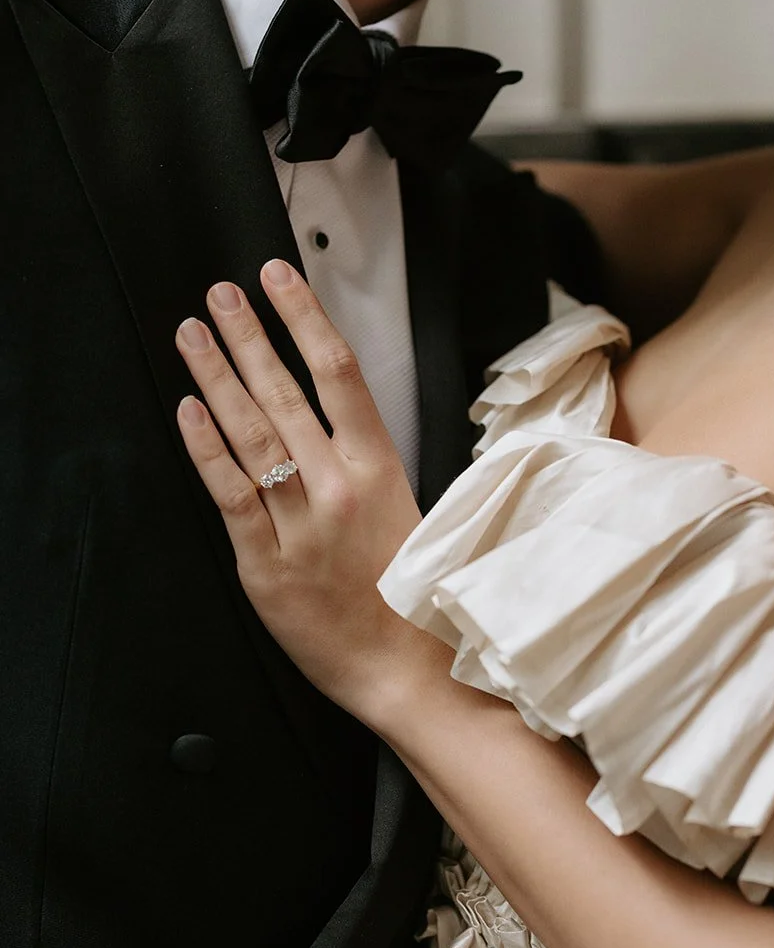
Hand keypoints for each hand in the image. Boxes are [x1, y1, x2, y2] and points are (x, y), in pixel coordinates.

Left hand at [175, 261, 430, 718]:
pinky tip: (188, 410)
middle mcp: (338, 485)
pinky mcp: (266, 561)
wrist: (406, 667)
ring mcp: (300, 522)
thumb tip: (327, 420)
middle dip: (247, 334)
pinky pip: (230, 493)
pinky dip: (206, 447)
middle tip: (220, 294)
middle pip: (285, 390)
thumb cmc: (411, 596)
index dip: (303, 317)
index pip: (338, 372)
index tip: (278, 279)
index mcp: (380, 467)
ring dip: (217, 375)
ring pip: (250, 431)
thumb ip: (365, 465)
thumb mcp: (407, 511)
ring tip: (193, 335)